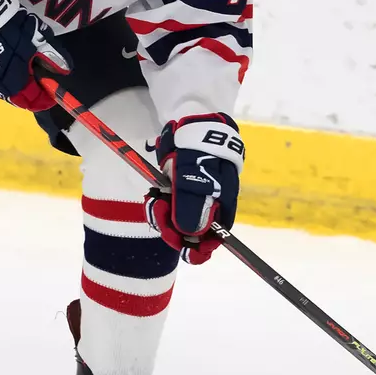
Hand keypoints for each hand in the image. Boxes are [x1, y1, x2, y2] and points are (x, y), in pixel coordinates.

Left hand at [147, 114, 244, 263]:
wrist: (193, 125)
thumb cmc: (199, 153)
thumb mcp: (194, 179)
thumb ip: (192, 207)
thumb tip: (189, 235)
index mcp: (221, 208)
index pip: (212, 241)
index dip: (196, 249)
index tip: (178, 243)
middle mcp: (210, 208)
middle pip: (191, 234)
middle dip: (171, 228)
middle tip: (157, 208)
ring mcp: (194, 200)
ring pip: (176, 222)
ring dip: (162, 215)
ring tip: (154, 198)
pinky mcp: (180, 192)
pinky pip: (168, 208)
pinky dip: (160, 205)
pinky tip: (154, 196)